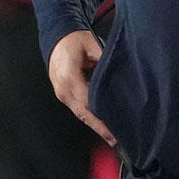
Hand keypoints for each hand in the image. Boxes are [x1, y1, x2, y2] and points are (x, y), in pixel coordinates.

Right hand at [48, 30, 115, 145]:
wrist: (56, 38)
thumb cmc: (74, 40)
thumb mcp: (93, 45)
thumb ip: (106, 61)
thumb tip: (121, 77)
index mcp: (70, 77)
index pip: (88, 102)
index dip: (102, 116)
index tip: (115, 126)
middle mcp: (63, 89)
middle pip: (83, 113)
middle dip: (99, 128)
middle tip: (115, 140)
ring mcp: (62, 94)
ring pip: (80, 114)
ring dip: (95, 125)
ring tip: (110, 136)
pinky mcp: (64, 95)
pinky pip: (77, 109)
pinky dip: (89, 117)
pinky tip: (100, 124)